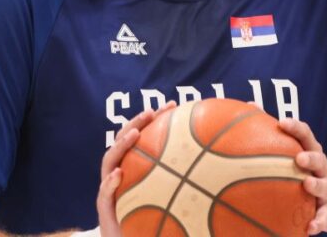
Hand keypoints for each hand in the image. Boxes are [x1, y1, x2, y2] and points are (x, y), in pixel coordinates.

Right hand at [97, 101, 175, 236]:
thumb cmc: (154, 221)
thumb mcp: (174, 199)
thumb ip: (188, 182)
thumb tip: (222, 167)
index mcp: (136, 167)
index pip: (143, 136)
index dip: (155, 119)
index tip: (173, 105)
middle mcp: (121, 173)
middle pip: (124, 141)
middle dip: (136, 123)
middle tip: (151, 112)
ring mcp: (110, 189)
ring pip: (110, 161)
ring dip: (121, 145)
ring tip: (134, 135)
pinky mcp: (105, 208)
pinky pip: (104, 193)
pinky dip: (110, 183)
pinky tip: (119, 175)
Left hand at [280, 118, 326, 234]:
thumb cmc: (303, 173)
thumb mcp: (291, 156)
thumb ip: (271, 137)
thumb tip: (247, 108)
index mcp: (309, 152)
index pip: (305, 135)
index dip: (296, 128)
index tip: (282, 122)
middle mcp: (320, 169)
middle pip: (319, 158)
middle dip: (310, 157)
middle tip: (298, 157)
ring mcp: (326, 189)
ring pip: (324, 186)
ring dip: (316, 185)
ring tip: (307, 184)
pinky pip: (323, 217)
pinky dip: (318, 223)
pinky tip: (309, 229)